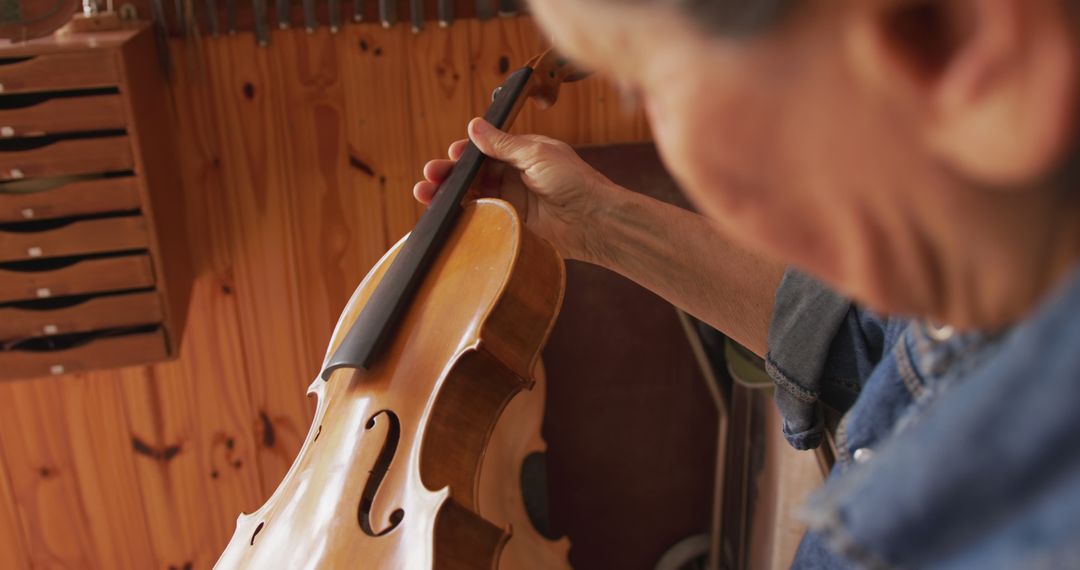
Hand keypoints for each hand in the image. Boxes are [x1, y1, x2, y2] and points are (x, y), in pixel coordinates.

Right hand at [413, 118, 617, 262]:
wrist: (594, 220)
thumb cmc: (574, 181)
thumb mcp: (537, 153)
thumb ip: (503, 144)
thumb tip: (475, 126)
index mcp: (521, 153)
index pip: (484, 150)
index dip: (465, 154)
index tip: (451, 155)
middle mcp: (513, 175)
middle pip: (473, 173)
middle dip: (449, 174)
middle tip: (430, 176)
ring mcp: (511, 200)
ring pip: (472, 195)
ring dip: (448, 194)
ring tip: (425, 193)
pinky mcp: (511, 223)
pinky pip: (481, 217)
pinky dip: (462, 215)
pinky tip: (446, 214)